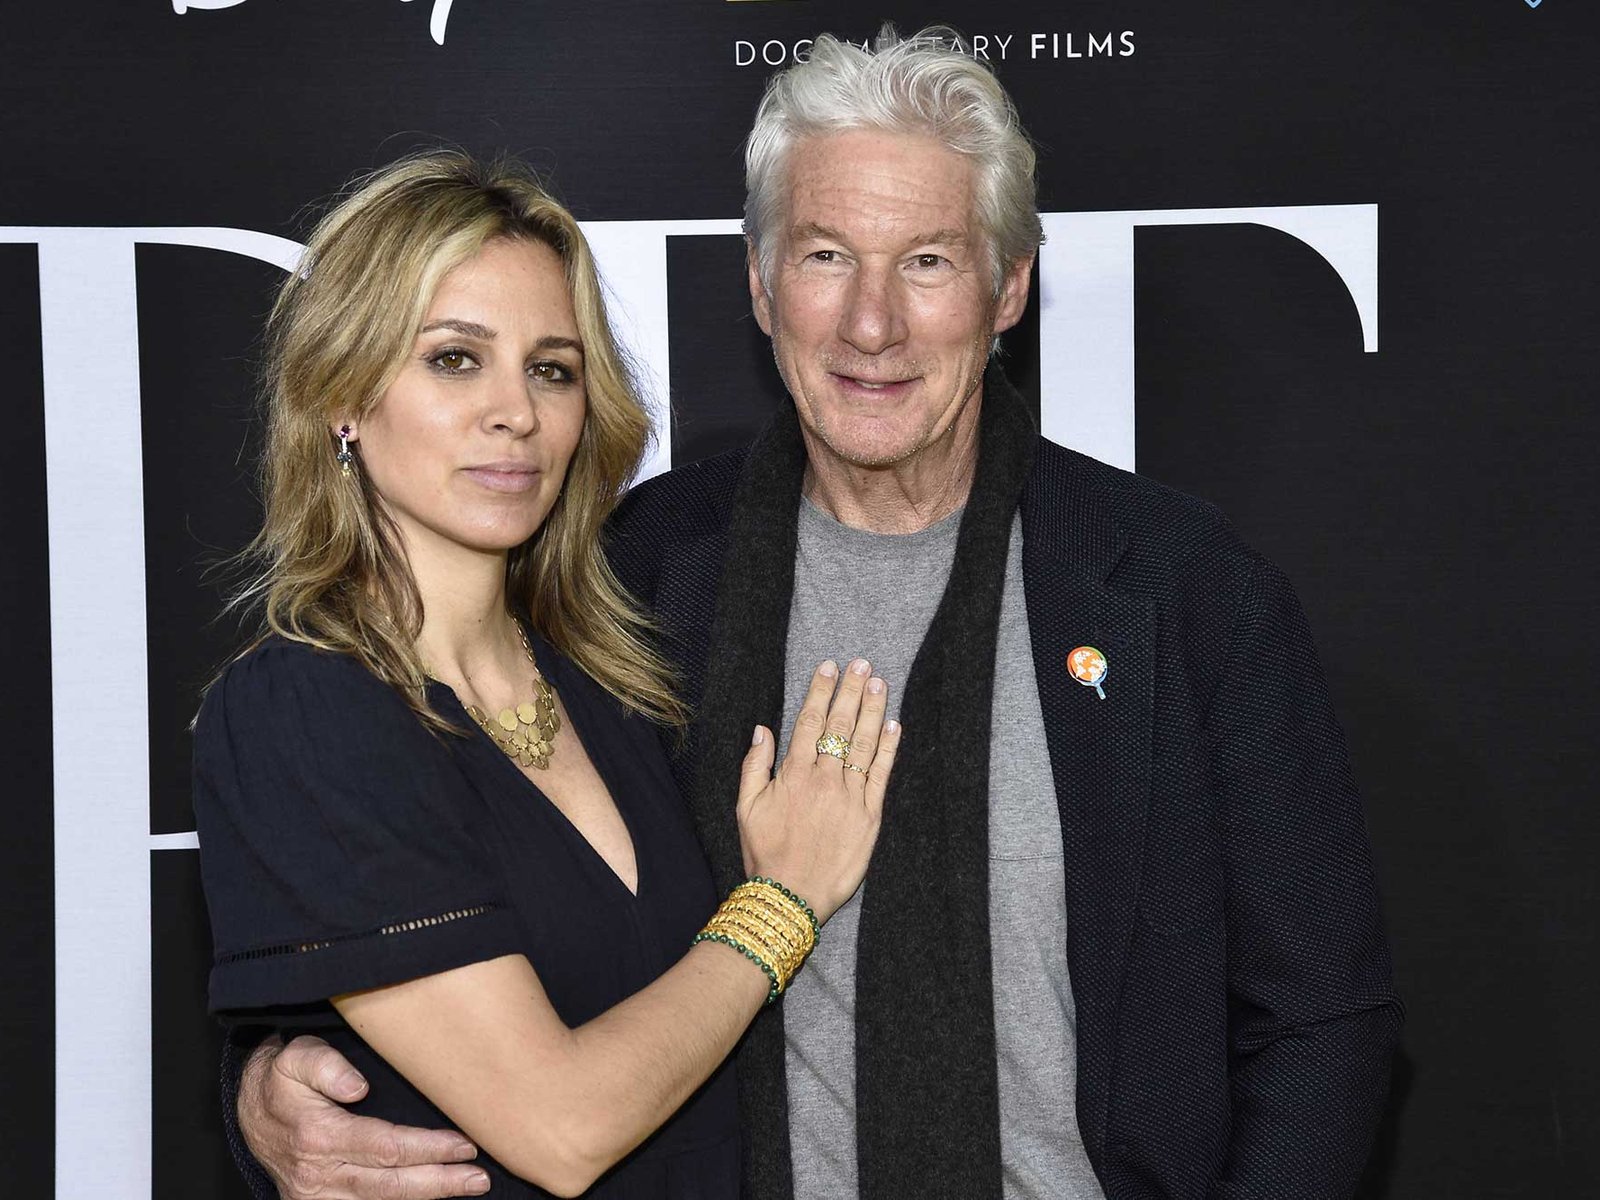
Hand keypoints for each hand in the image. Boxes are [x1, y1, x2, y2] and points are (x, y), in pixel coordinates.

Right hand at [239, 1033, 490, 1198]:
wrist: (250, 1112)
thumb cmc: (282, 1080)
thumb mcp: (295, 1058)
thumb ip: (325, 1065)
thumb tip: (356, 1086)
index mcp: (319, 1137)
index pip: (385, 1148)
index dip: (428, 1149)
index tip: (464, 1144)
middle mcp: (319, 1176)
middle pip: (389, 1186)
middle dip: (438, 1183)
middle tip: (478, 1178)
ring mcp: (316, 1198)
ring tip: (467, 1190)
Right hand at [737, 658, 898, 923]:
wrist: (791, 895)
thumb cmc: (766, 854)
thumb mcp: (746, 809)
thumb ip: (754, 767)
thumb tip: (762, 730)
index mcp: (793, 774)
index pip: (810, 722)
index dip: (820, 692)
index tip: (829, 668)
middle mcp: (824, 779)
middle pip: (840, 725)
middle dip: (851, 691)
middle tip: (861, 664)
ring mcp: (849, 796)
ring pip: (863, 743)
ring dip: (873, 710)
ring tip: (879, 683)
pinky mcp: (869, 816)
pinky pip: (881, 774)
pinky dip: (888, 748)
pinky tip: (893, 725)